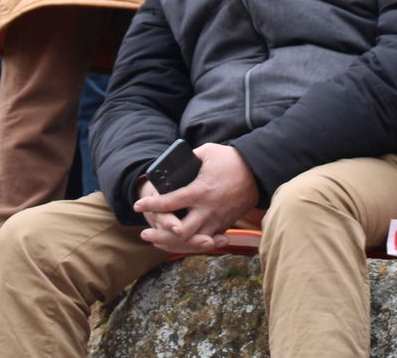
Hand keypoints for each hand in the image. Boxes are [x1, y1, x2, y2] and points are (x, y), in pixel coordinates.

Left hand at [132, 143, 258, 254]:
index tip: (138, 205)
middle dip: (159, 234)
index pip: (169, 203)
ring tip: (158, 240)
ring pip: (192, 241)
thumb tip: (173, 163)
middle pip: (179, 232)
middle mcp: (207, 209)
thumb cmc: (231, 159)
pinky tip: (179, 243)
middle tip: (145, 232)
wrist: (257, 171)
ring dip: (173, 243)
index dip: (150, 205)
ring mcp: (216, 219)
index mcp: (200, 191)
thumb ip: (188, 158)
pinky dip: (191, 244)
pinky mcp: (224, 224)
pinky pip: (206, 241)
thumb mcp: (207, 152)